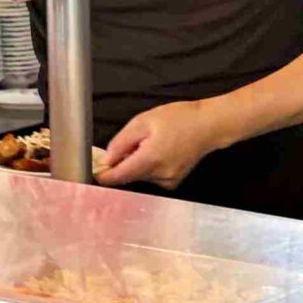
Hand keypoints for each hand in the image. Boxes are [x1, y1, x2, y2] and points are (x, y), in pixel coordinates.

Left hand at [99, 99, 223, 190]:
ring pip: (140, 177)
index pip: (117, 178)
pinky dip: (149, 167)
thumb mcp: (144, 121)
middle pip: (128, 177)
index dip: (103, 175)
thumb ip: (122, 141)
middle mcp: (158, 176)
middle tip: (129, 144)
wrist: (208, 126)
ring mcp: (167, 181)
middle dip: (122, 164)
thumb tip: (107, 159)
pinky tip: (159, 152)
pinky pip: (152, 177)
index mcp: (149, 160)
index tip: (94, 171)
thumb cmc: (178, 119)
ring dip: (136, 164)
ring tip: (150, 144)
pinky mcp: (173, 183)